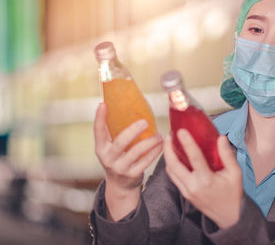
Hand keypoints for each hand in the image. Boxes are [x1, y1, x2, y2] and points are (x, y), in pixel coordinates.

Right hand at [94, 103, 162, 219]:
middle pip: (120, 143)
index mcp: (101, 148)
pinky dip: (155, 152)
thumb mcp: (110, 148)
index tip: (103, 104)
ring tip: (158, 135)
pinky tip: (161, 145)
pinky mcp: (132, 175)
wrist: (120, 186)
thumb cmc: (117, 158)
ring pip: (136, 152)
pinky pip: (146, 161)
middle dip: (133, 131)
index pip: (98, 132)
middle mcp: (108, 158)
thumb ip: (114, 132)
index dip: (99, 118)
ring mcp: (120, 168)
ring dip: (150, 142)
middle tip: (145, 122)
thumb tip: (123, 105)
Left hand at [164, 129, 242, 228]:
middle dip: (168, 148)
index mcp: (207, 180)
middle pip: (174, 165)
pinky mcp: (184, 194)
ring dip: (167, 156)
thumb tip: (221, 138)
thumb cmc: (233, 193)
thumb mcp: (235, 173)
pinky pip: (173, 177)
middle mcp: (193, 186)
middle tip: (169, 135)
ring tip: (169, 143)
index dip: (187, 143)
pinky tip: (173, 156)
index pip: (195, 158)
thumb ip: (227, 155)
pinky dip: (170, 165)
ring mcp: (187, 191)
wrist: (229, 216)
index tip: (181, 130)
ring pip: (170, 171)